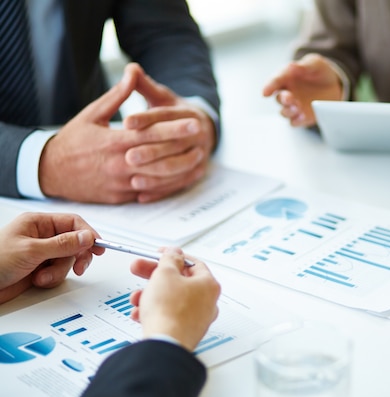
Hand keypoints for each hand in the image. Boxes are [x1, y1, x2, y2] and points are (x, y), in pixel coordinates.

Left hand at [0, 212, 103, 303]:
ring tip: (41, 277)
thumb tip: (87, 237)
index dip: (88, 234)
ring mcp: (41, 254)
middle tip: (80, 266)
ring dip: (58, 271)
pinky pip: (58, 273)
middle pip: (74, 243)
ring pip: (67, 260)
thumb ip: (62, 244)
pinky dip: (51, 279)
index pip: (72, 223)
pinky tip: (37, 281)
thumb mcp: (31, 251)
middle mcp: (42, 237)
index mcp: (38, 223)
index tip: (99, 246)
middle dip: (76, 256)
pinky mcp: (40, 270)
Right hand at [39, 63, 214, 203]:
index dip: (174, 128)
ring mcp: (122, 183)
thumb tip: (133, 72)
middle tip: (204, 138)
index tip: (194, 122)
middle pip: (159, 157)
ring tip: (199, 159)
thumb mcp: (92, 114)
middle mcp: (120, 164)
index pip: (151, 134)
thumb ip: (117, 96)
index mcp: (114, 142)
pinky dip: (168, 186)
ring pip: (158, 178)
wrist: (50, 171)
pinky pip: (150, 193)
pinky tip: (183, 178)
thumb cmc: (73, 139)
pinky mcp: (121, 197)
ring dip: (181, 169)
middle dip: (183, 147)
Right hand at [128, 248, 220, 351]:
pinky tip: (141, 313)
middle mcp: (207, 302)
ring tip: (137, 298)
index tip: (160, 254)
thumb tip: (175, 253)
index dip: (173, 256)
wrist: (164, 344)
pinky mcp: (185, 331)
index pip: (193, 263)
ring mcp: (197, 319)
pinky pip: (169, 316)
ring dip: (151, 295)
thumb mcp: (165, 274)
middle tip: (140, 270)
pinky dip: (154, 312)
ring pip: (171, 299)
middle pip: (179, 281)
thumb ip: (170, 259)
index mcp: (208, 285)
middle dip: (155, 276)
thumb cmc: (169, 311)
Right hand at [262, 53, 343, 126]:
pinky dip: (297, 121)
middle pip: (279, 99)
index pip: (275, 81)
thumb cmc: (320, 71)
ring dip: (289, 111)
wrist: (335, 85)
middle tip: (290, 98)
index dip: (269, 86)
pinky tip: (303, 117)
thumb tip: (293, 66)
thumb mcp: (315, 63)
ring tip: (298, 107)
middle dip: (283, 99)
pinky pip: (295, 122)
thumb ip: (305, 65)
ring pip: (284, 112)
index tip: (266, 92)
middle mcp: (288, 93)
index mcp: (287, 77)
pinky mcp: (302, 117)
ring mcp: (294, 106)